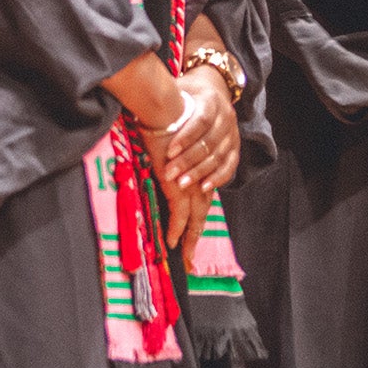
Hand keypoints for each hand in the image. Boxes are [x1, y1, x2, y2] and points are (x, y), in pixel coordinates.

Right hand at [136, 86, 230, 256]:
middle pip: (202, 212)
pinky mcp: (178, 181)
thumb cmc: (167, 122)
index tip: (192, 235)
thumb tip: (165, 169)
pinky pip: (178, 212)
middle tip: (191, 259)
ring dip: (187, 238)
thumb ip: (173, 161)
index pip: (203, 198)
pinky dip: (175, 228)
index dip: (198, 218)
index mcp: (200, 168)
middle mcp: (199, 175)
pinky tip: (170, 242)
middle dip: (195, 236)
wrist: (166, 108)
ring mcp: (191, 179)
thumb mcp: (174, 145)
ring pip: (194, 216)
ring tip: (184, 256)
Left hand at [165, 67, 239, 195]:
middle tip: (170, 175)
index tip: (168, 152)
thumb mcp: (178, 88)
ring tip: (182, 184)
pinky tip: (205, 187)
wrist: (214, 89)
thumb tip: (141, 99)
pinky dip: (219, 177)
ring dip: (200, 172)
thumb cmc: (188, 93)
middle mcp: (226, 116)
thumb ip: (164, 96)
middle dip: (189, 161)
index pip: (202, 120)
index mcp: (212, 100)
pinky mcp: (235, 146)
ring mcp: (233, 132)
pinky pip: (231, 164)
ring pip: (219, 155)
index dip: (186, 138)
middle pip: (210, 142)